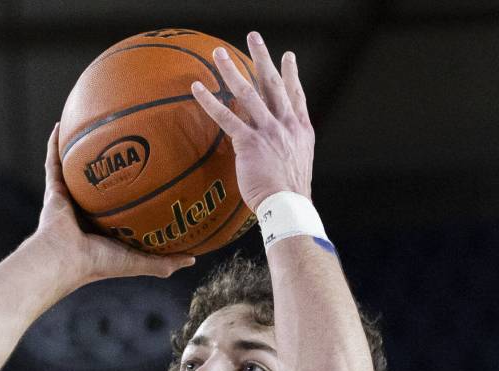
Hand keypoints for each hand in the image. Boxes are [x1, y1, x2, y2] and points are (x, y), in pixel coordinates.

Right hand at [33, 124, 194, 284]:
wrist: (66, 259)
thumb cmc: (100, 263)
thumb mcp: (139, 262)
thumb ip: (165, 262)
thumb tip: (193, 257)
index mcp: (104, 227)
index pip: (121, 206)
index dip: (133, 191)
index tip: (151, 175)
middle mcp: (86, 211)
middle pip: (101, 183)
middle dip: (112, 165)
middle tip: (129, 143)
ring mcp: (69, 199)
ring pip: (77, 169)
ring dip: (83, 149)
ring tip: (94, 126)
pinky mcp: (53, 190)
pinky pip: (54, 162)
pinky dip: (55, 144)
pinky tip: (62, 124)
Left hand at [191, 31, 313, 211]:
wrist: (288, 205)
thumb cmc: (290, 195)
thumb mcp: (298, 167)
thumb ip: (289, 153)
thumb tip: (277, 156)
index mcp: (301, 131)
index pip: (296, 96)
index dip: (291, 74)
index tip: (288, 57)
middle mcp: (286, 125)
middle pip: (272, 83)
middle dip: (262, 57)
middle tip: (253, 38)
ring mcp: (268, 131)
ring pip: (247, 92)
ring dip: (231, 70)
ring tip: (219, 53)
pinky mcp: (249, 142)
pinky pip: (225, 116)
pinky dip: (210, 101)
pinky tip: (197, 87)